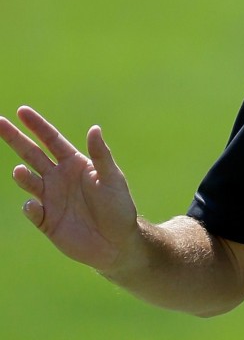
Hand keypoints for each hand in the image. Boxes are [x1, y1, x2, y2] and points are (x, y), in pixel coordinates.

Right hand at [0, 106, 138, 271]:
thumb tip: (94, 128)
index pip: (51, 140)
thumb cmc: (119, 206)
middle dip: (15, 139)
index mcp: (74, 163)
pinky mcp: (46, 221)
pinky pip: (32, 211)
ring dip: (22, 176)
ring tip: (20, 172)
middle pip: (31, 154)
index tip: (21, 111)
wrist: (117, 242)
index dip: (37, 126)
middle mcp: (58, 178)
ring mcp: (50, 198)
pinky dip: (30, 207)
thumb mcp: (112, 178)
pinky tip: (34, 205)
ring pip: (28, 182)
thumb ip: (101, 155)